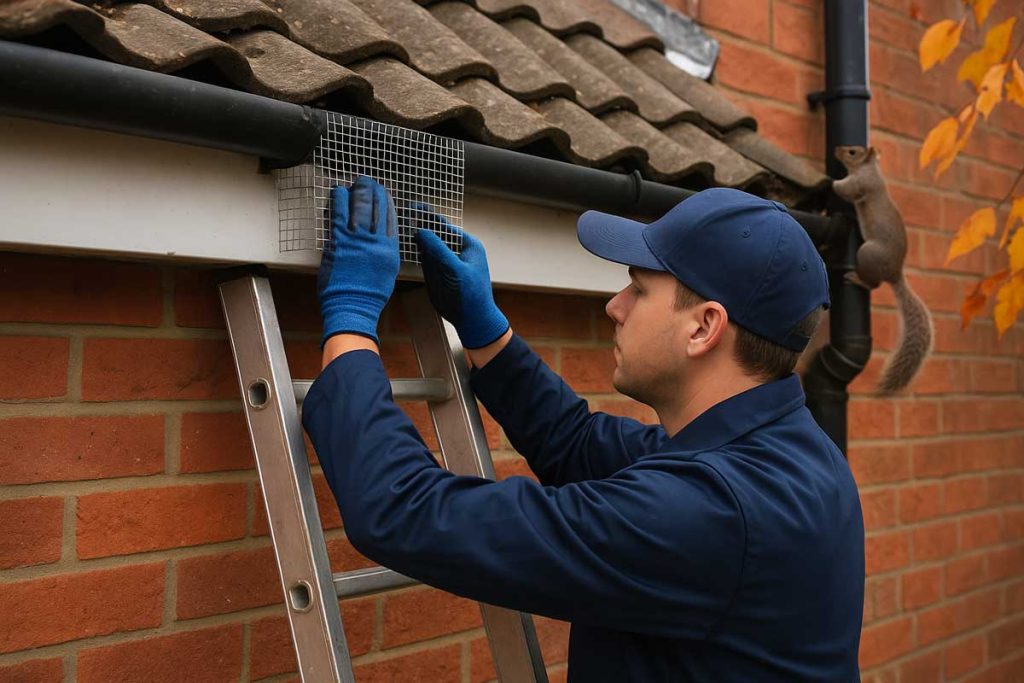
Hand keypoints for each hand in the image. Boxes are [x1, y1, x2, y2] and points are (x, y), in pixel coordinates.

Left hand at [318, 176, 399, 345]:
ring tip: (354, 182)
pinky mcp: (339, 242)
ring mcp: (357, 241)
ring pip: (359, 207)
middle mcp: (376, 242)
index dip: (386, 202)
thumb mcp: (386, 271)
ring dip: (356, 191)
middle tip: (368, 181)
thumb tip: (379, 237)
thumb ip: (384, 252)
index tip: (384, 191)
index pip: (390, 218)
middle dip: (373, 191)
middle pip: (376, 209)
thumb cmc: (367, 295)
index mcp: (390, 250)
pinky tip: (338, 191)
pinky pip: (339, 215)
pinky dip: (338, 201)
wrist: (352, 307)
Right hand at [414, 209, 509, 348]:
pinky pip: (425, 259)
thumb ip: (438, 250)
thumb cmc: (471, 295)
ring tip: (399, 225)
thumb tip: (421, 231)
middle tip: (401, 214)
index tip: (412, 207)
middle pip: (435, 234)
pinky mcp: (439, 273)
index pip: (444, 226)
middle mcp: (456, 250)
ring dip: (415, 237)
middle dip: (419, 224)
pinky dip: (416, 252)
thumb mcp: (455, 270)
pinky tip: (404, 245)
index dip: (427, 216)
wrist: (472, 320)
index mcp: (468, 245)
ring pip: (428, 246)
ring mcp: (447, 262)